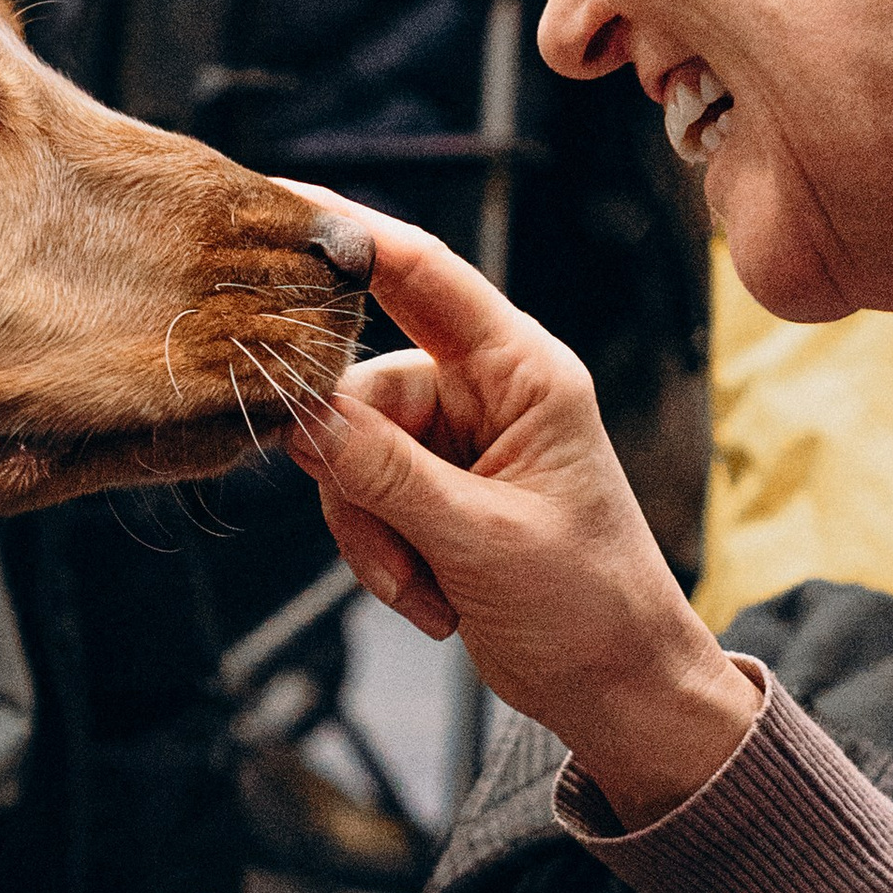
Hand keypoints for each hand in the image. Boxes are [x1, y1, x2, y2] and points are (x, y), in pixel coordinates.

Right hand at [278, 185, 759, 828]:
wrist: (621, 691)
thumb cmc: (589, 607)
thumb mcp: (480, 538)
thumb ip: (382, 473)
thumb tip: (295, 417)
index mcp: (523, 372)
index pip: (420, 274)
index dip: (344, 233)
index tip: (271, 202)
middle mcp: (486, 391)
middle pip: (361, 388)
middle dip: (357, 477)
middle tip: (387, 544)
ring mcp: (456, 443)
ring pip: (349, 454)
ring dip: (372, 534)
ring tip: (427, 592)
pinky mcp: (433, 492)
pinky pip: (361, 499)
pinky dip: (383, 557)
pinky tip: (432, 601)